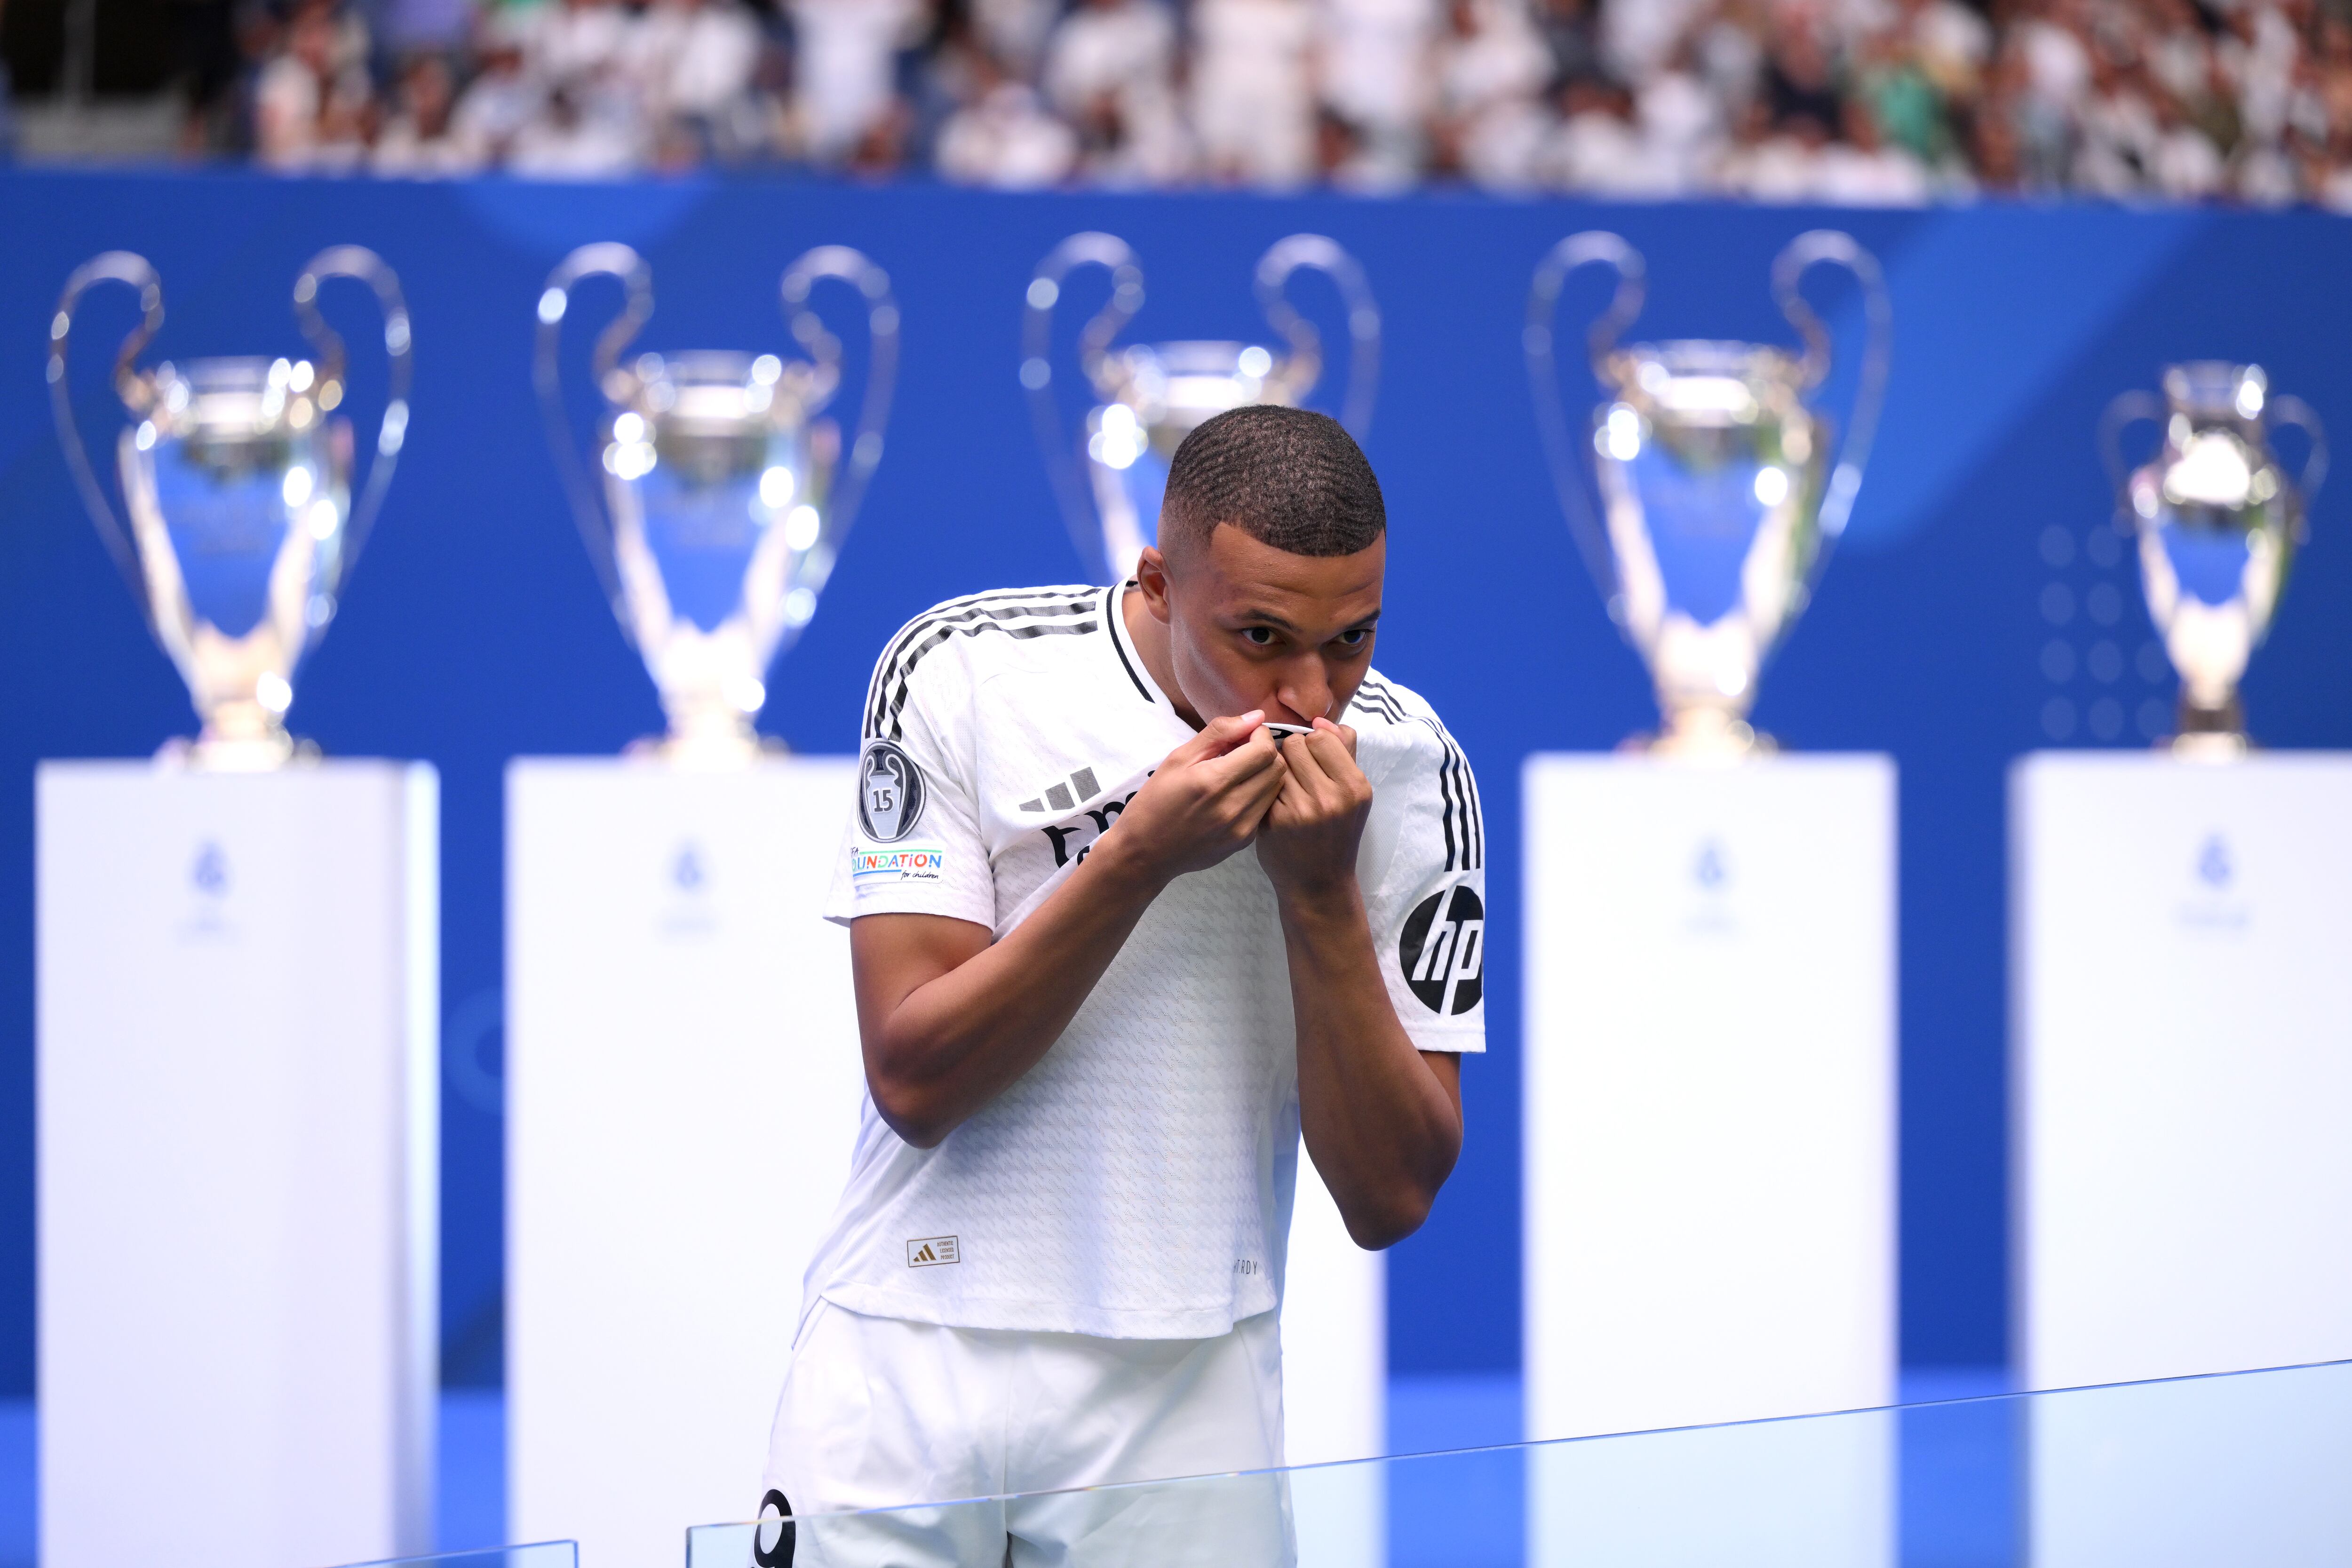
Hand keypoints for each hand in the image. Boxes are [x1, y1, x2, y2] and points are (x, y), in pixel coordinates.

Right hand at [1105, 710, 1289, 882]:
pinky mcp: (1244, 841)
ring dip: (1265, 772)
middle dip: (1265, 751)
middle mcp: (1232, 807)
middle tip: (1243, 750)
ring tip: (1239, 772)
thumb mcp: (1178, 758)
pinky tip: (1236, 793)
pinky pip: (1265, 808)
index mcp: (1213, 781)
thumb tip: (1256, 716)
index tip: (1245, 734)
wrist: (1145, 852)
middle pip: (1276, 768)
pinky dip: (1258, 794)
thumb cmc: (1155, 801)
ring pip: (1276, 788)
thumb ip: (1219, 733)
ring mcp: (1241, 828)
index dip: (1260, 735)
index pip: (1263, 750)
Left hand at [1255, 718, 1370, 901]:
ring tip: (1289, 790)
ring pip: (1276, 762)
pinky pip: (1264, 783)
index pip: (1322, 736)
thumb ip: (1344, 750)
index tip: (1315, 761)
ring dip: (1279, 770)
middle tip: (1300, 777)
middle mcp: (1331, 798)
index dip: (1313, 744)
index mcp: (1355, 786)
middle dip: (1294, 755)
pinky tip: (1277, 804)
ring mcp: (1301, 810)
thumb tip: (1321, 720)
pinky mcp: (1275, 820)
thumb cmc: (1337, 832)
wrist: (1318, 882)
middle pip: (1295, 744)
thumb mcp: (1353, 793)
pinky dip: (1268, 789)